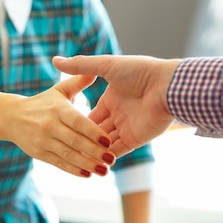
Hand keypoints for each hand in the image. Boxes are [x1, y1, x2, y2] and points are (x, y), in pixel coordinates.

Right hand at [9, 74, 114, 177]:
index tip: (108, 141)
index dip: (94, 132)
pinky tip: (88, 174)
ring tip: (104, 170)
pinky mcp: (39, 154)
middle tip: (111, 159)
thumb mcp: (59, 90)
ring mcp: (43, 141)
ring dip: (87, 164)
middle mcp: (50, 125)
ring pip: (68, 155)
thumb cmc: (43, 102)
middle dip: (94, 152)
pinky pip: (59, 164)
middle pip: (75, 141)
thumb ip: (79, 81)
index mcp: (58, 109)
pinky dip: (74, 170)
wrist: (12, 117)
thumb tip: (94, 71)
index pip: (78, 122)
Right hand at [53, 55, 180, 156]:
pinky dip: (108, 157)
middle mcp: (118, 114)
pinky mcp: (137, 139)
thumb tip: (55, 60)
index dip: (77, 123)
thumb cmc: (139, 71)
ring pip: (106, 143)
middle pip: (96, 131)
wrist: (166, 84)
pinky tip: (94, 163)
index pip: (90, 115)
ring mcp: (127, 127)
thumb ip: (81, 66)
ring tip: (75, 157)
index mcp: (111, 98)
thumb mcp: (106, 65)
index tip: (61, 131)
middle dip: (83, 140)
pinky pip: (119, 151)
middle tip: (65, 147)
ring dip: (94, 150)